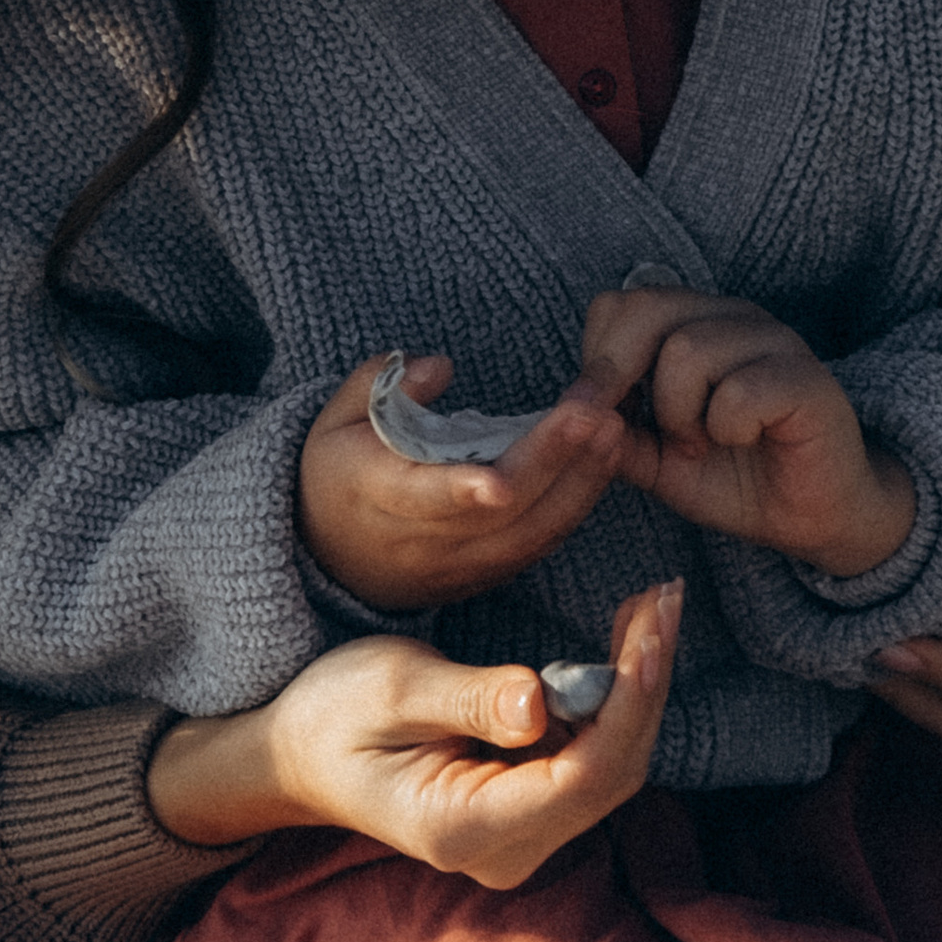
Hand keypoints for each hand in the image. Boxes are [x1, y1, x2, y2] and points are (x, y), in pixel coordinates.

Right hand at [146, 583, 683, 888]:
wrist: (300, 756)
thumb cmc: (333, 715)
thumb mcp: (391, 688)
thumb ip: (470, 699)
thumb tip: (542, 702)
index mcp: (466, 829)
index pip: (582, 778)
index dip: (629, 704)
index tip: (652, 631)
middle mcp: (506, 851)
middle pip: (612, 775)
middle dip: (645, 685)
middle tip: (664, 600)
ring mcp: (522, 839)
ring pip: (612, 767)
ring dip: (637, 687)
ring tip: (652, 608)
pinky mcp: (531, 813)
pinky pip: (593, 759)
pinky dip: (614, 700)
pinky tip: (625, 643)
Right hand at [295, 352, 627, 611]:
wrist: (329, 556)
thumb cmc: (336, 474)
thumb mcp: (333, 418)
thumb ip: (379, 384)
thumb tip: (440, 367)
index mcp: (376, 496)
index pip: (426, 497)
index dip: (464, 490)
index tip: (500, 478)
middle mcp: (422, 539)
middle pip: (498, 512)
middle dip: (551, 460)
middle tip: (595, 413)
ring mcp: (459, 564)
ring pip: (530, 532)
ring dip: (579, 482)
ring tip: (613, 430)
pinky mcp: (487, 575)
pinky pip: (539, 544)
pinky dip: (576, 506)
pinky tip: (604, 463)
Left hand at [582, 284, 916, 576]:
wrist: (813, 515)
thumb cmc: (737, 478)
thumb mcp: (657, 462)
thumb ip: (616, 436)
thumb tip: (570, 416)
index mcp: (693, 326)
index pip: (620, 305)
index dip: (598, 359)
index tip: (606, 414)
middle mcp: (732, 319)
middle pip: (646, 308)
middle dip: (620, 376)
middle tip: (636, 429)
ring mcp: (772, 342)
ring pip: (688, 349)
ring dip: (679, 413)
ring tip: (700, 444)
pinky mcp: (806, 380)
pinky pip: (739, 391)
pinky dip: (726, 428)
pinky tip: (742, 441)